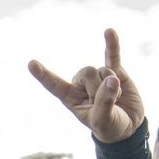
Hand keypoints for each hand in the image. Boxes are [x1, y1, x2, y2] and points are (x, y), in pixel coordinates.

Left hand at [28, 29, 143, 142]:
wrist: (128, 125)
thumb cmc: (109, 126)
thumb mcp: (103, 120)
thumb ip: (105, 102)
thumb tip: (112, 79)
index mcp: (70, 97)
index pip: (54, 85)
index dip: (44, 75)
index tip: (31, 64)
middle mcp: (80, 83)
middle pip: (86, 72)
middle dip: (99, 88)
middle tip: (106, 105)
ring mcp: (98, 75)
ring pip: (102, 69)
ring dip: (113, 86)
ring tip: (116, 99)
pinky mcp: (115, 70)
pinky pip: (112, 54)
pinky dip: (112, 44)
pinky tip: (109, 32)